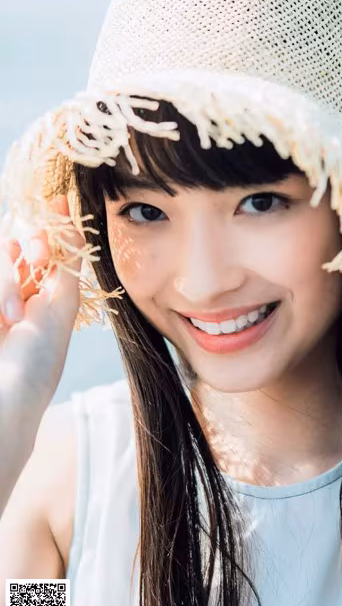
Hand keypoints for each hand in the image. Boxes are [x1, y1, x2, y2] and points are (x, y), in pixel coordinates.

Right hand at [0, 195, 84, 411]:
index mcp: (45, 292)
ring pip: (3, 250)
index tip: (58, 202)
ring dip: (7, 276)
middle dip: (31, 240)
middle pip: (19, 239)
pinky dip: (0, 285)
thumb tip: (71, 220)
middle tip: (38, 256)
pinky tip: (2, 316)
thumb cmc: (36, 364)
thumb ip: (66, 263)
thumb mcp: (60, 307)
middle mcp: (16, 290)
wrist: (2, 403)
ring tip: (12, 315)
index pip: (46, 245)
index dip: (52, 223)